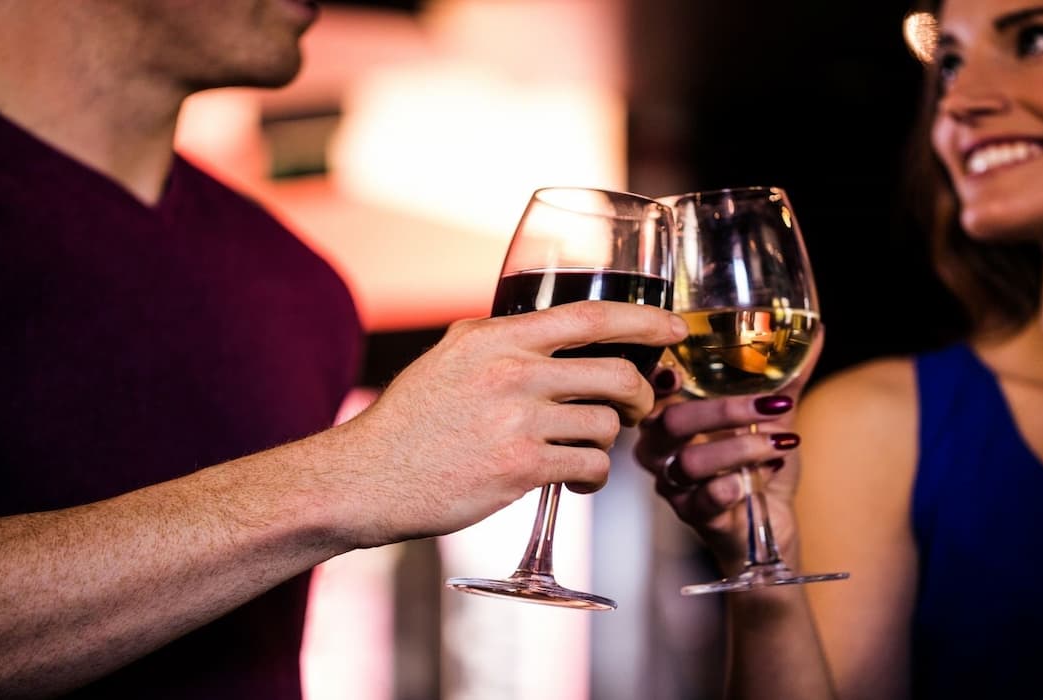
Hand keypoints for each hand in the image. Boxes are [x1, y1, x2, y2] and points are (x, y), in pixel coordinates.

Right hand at [326, 300, 687, 546]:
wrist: (367, 477)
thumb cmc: (411, 420)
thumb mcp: (450, 357)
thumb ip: (500, 339)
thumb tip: (551, 331)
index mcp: (496, 336)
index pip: (590, 317)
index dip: (644, 321)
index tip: (675, 328)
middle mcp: (511, 371)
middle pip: (616, 373)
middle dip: (641, 395)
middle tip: (637, 408)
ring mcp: (517, 421)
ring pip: (606, 425)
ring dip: (609, 442)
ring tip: (586, 452)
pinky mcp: (520, 468)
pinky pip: (590, 466)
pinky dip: (594, 477)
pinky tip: (577, 481)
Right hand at [633, 327, 821, 571]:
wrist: (772, 526)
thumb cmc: (762, 468)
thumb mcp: (774, 419)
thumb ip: (787, 379)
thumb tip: (816, 333)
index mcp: (671, 419)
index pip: (650, 393)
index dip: (656, 378)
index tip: (677, 369)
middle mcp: (663, 452)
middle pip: (670, 422)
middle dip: (722, 410)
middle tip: (771, 405)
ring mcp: (675, 486)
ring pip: (689, 462)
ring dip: (739, 449)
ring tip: (778, 444)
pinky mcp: (695, 517)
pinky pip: (704, 501)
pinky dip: (735, 485)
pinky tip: (765, 474)